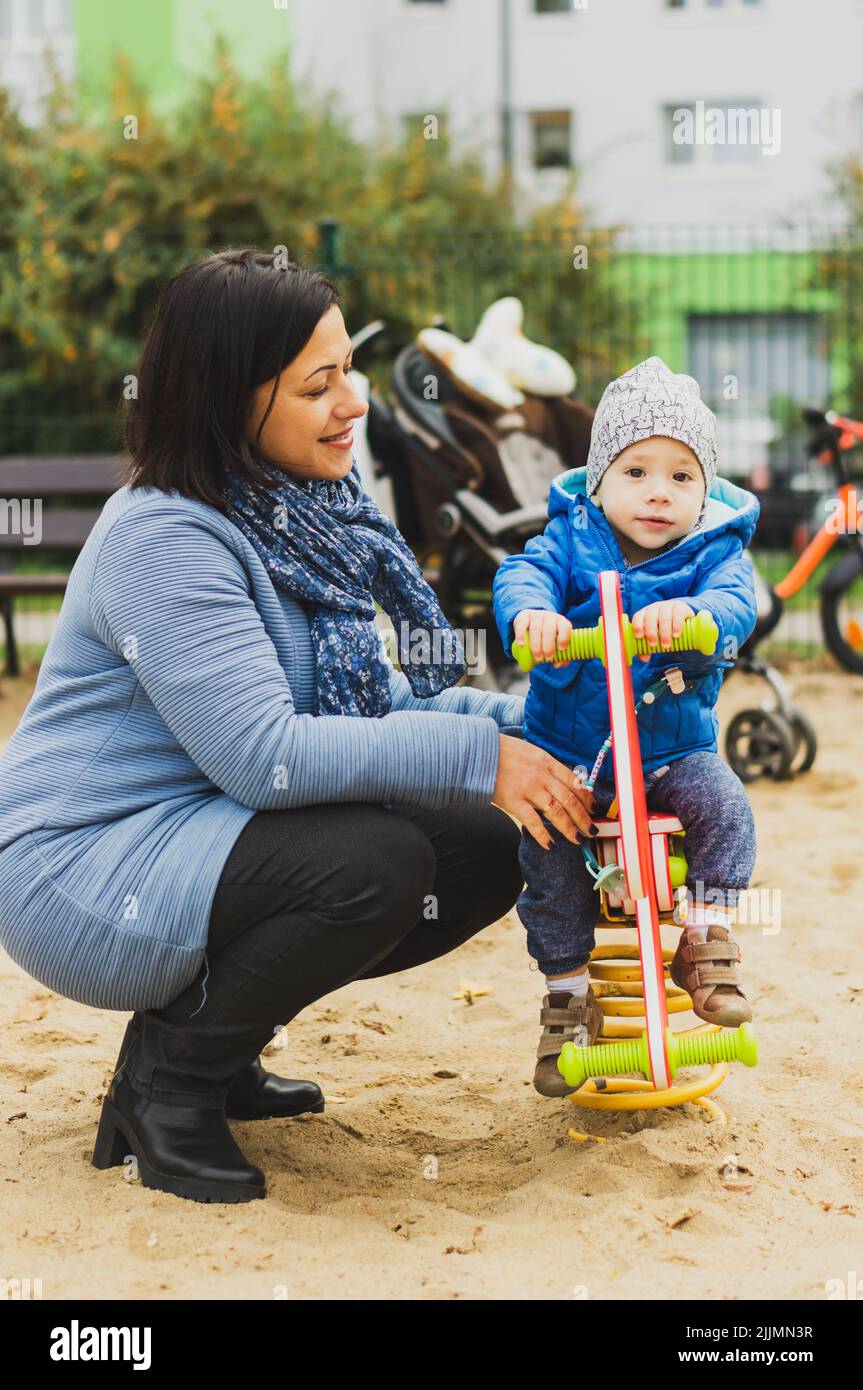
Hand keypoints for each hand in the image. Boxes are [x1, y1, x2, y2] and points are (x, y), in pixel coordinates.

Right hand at [492, 733, 596, 850]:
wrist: (479, 752)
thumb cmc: (505, 752)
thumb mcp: (532, 753)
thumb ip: (548, 767)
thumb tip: (565, 783)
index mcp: (547, 762)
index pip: (574, 782)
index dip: (587, 798)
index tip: (594, 809)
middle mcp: (541, 775)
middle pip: (570, 799)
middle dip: (583, 817)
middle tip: (591, 830)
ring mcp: (528, 789)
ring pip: (556, 811)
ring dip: (569, 828)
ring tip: (576, 839)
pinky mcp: (514, 801)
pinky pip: (533, 822)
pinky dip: (543, 835)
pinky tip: (550, 844)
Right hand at [513, 609, 572, 666]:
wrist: (532, 622)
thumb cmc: (548, 636)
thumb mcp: (556, 643)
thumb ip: (561, 655)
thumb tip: (558, 664)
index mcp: (561, 622)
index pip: (565, 626)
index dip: (564, 638)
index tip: (561, 650)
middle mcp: (549, 616)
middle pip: (549, 630)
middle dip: (548, 646)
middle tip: (547, 658)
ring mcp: (536, 615)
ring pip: (536, 629)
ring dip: (536, 645)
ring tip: (537, 657)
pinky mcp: (524, 615)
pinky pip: (522, 624)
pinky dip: (521, 635)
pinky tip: (521, 644)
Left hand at [631, 601, 693, 661]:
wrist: (682, 617)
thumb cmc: (663, 628)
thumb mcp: (655, 636)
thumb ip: (647, 647)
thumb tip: (644, 659)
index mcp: (644, 614)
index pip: (638, 617)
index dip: (637, 626)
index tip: (639, 637)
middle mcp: (654, 608)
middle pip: (650, 617)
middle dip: (651, 631)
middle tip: (653, 644)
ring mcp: (667, 606)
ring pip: (664, 617)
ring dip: (664, 632)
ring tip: (666, 644)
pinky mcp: (680, 607)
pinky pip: (677, 615)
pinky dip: (676, 626)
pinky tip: (676, 635)